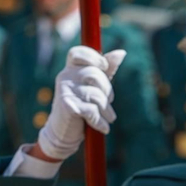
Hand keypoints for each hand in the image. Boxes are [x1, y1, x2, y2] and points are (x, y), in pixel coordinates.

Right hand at [32, 46, 126, 161]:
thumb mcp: (93, 86)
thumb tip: (121, 53)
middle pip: (94, 74)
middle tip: (110, 102)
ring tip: (109, 118)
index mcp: (70, 69)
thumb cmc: (80, 107)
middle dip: (107, 90)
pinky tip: (103, 127)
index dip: (93, 57)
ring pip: (96, 94)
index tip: (104, 67)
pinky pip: (92, 110)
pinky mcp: (68, 106)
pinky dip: (101, 121)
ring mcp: (64, 91)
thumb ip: (105, 70)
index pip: (78, 53)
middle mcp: (64, 77)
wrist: (63, 133)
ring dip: (106, 109)